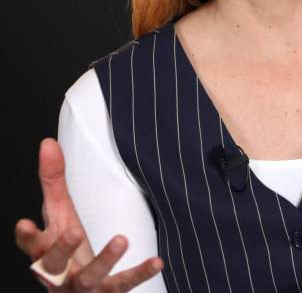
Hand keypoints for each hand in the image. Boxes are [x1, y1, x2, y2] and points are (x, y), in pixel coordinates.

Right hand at [15, 138, 162, 290]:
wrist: (76, 292)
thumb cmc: (66, 249)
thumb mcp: (59, 214)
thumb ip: (53, 181)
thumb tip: (48, 143)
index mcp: (47, 251)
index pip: (32, 246)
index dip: (27, 237)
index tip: (24, 224)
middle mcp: (61, 274)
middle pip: (54, 265)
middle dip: (62, 250)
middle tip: (74, 232)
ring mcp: (83, 287)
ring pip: (89, 278)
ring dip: (104, 260)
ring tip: (121, 239)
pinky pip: (123, 286)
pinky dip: (139, 274)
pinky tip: (157, 261)